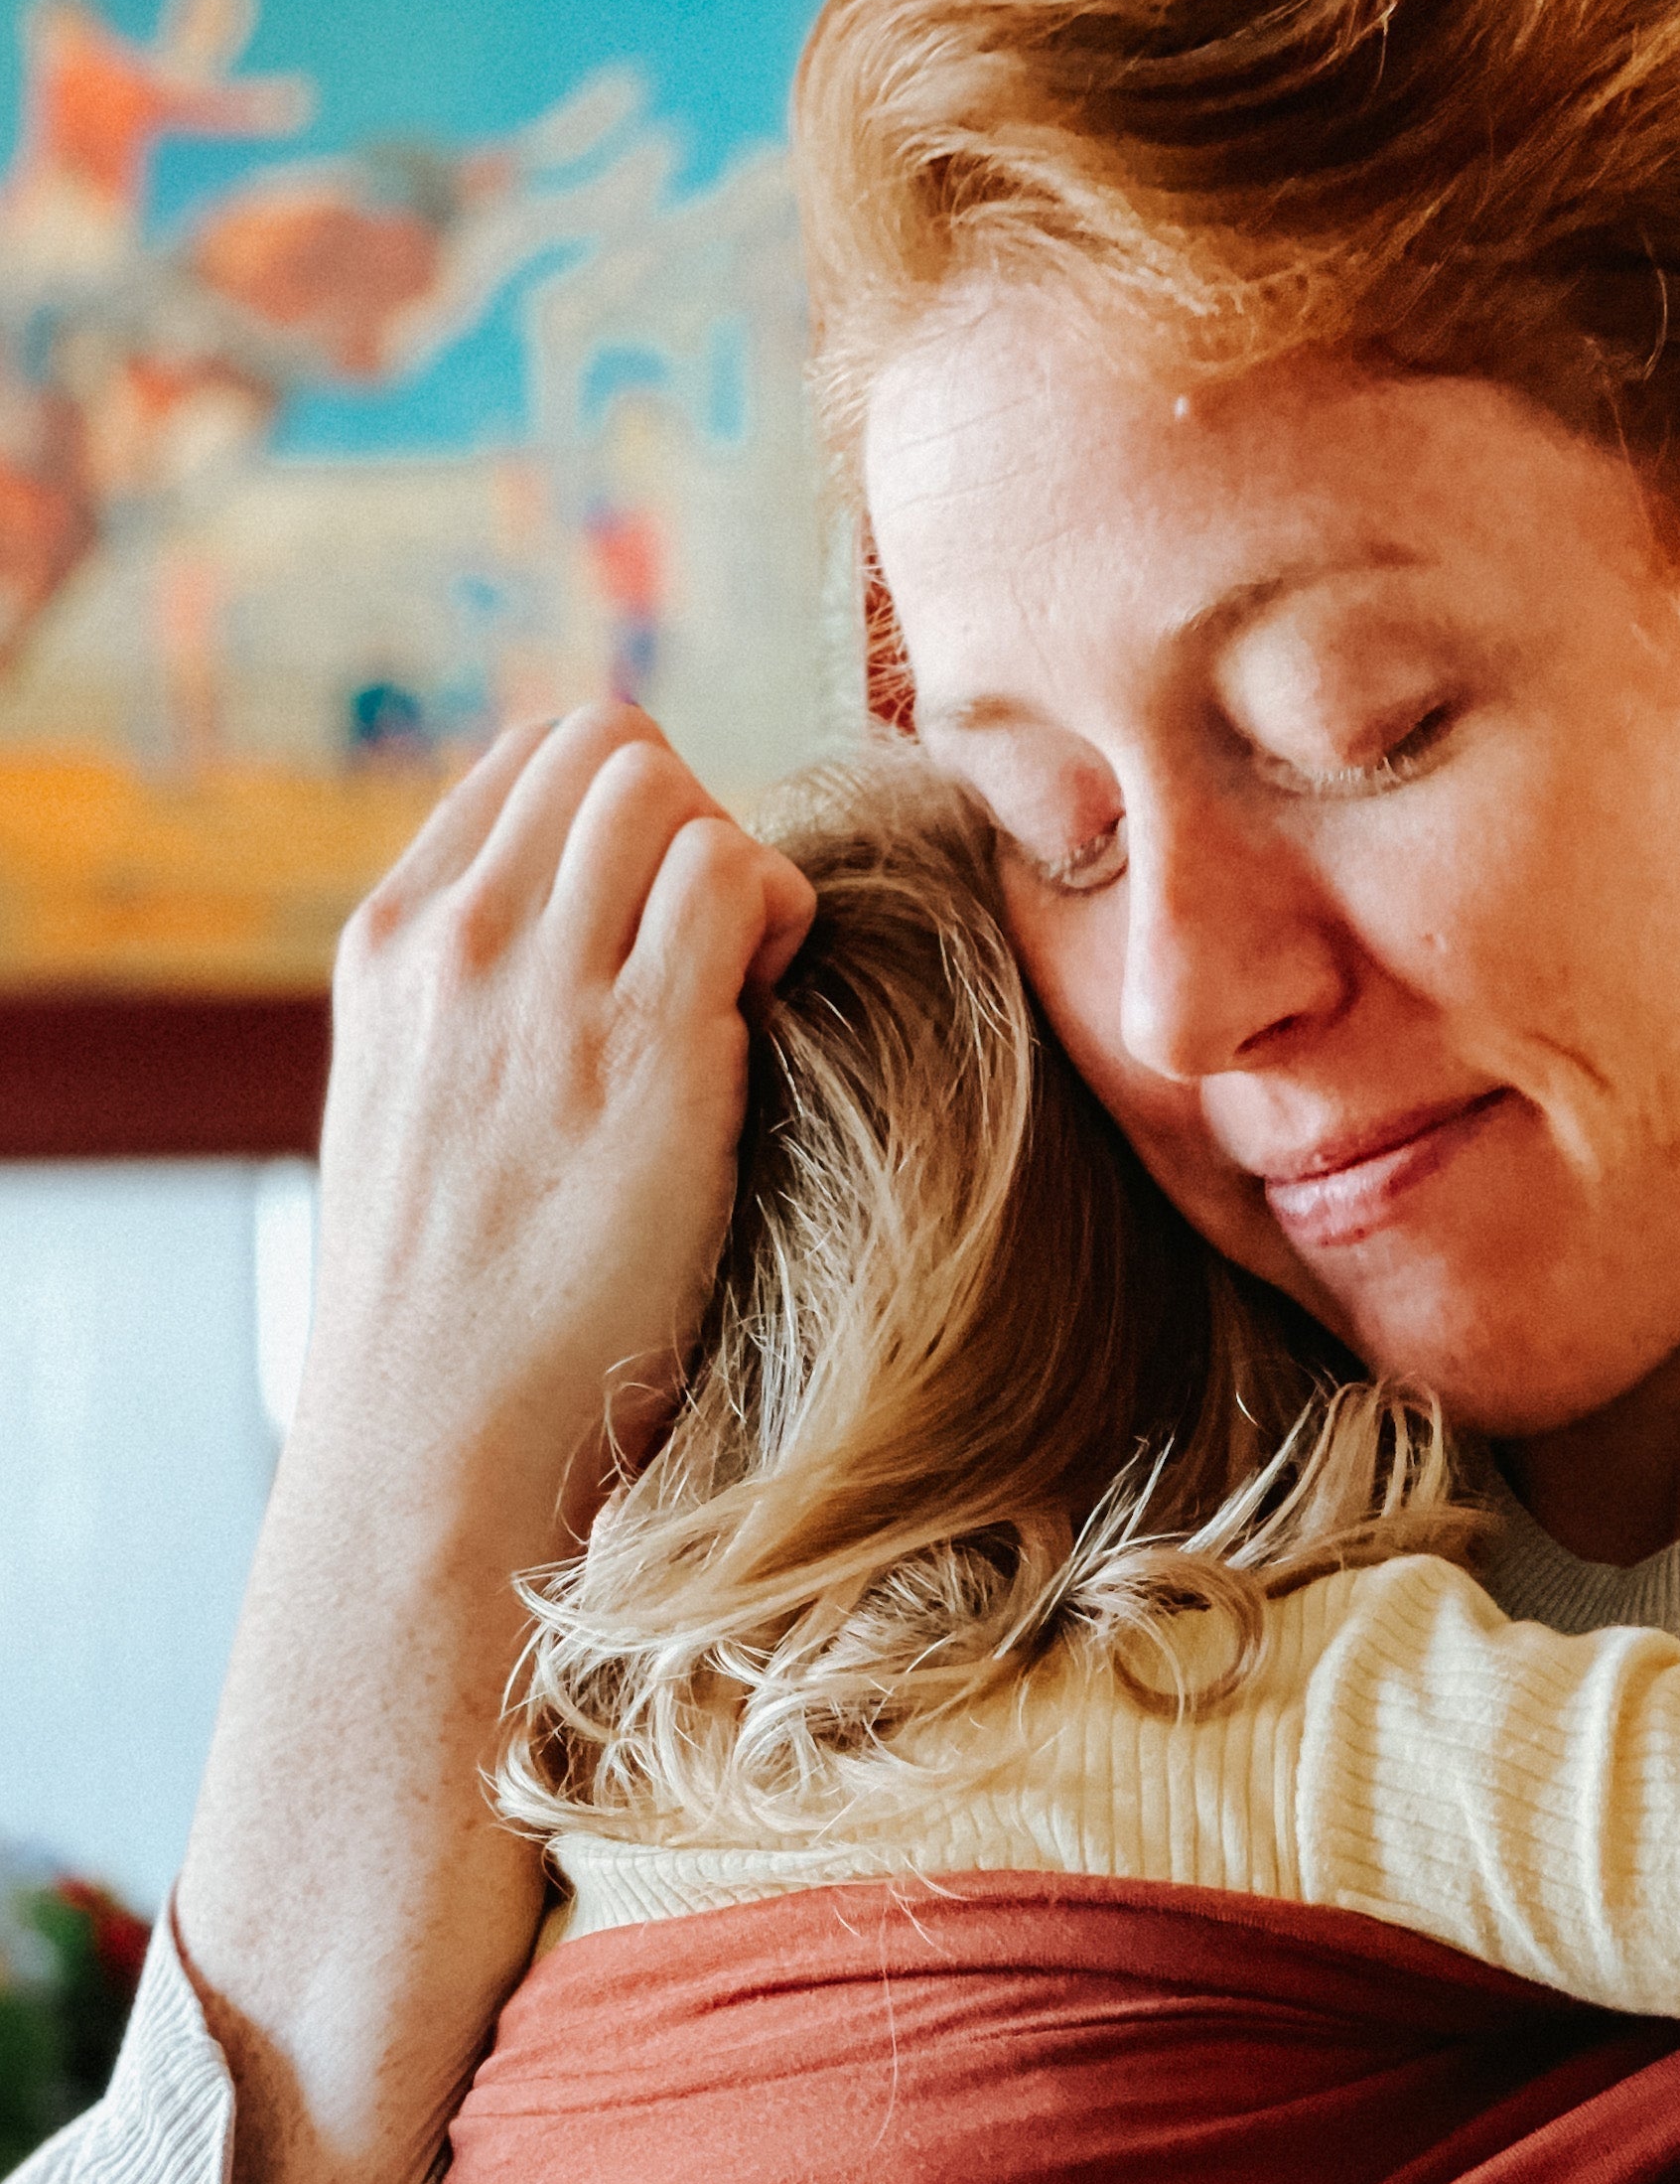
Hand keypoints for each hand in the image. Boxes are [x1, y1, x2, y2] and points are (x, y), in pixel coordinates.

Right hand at [303, 704, 814, 1557]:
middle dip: (694, 818)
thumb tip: (605, 928)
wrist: (439, 1439)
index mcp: (393, 942)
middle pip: (609, 745)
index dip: (629, 812)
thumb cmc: (463, 1304)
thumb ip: (489, 998)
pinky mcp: (641, 1055)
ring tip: (745, 986)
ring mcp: (541, 990)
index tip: (661, 920)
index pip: (530, 760)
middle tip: (720, 951)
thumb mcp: (423, 1107)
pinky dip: (782, 918)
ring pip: (669, 790)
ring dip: (741, 865)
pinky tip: (769, 1015)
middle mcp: (454, 941)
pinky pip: (738, 876)